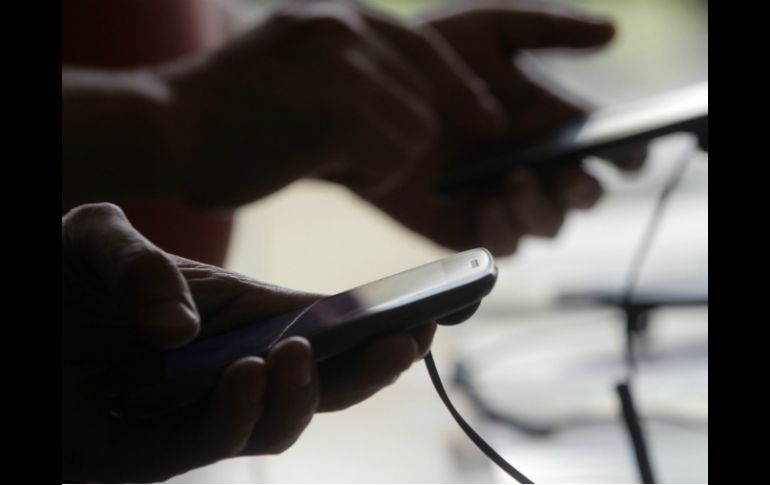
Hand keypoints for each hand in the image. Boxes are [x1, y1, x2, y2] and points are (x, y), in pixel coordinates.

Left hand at [62, 203, 434, 481]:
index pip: (325, 330)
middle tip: (406, 341)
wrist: (9, 314)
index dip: (378, 328)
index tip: (430, 313)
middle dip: (369, 371)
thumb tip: (185, 331)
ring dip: (302, 395)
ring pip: (277, 424)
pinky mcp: (146, 452)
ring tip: (296, 353)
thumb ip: (140, 264)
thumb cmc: (55, 274)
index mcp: (241, 317)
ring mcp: (194, 411)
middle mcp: (231, 368)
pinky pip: (209, 445)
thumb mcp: (97, 238)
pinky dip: (238, 414)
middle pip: (320, 385)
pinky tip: (248, 371)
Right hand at [164, 0, 504, 207]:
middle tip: (339, 145)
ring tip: (314, 150)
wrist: (165, 127)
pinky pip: (392, 158)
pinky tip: (311, 160)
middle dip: (396, 135)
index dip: (460, 87)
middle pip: (424, 98)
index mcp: (337, 17)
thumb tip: (419, 112)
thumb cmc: (227, 115)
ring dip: (378, 158)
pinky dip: (363, 173)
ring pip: (414, 132)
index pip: (424, 48)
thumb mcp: (297, 69)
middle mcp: (347, 29)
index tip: (490, 117)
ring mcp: (345, 65)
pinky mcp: (341, 109)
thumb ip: (355, 76)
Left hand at [347, 0, 645, 255]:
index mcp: (552, 124)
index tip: (629, 151)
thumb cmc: (432, 57)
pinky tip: (487, 205)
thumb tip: (611, 31)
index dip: (629, 154)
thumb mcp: (490, 31)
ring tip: (515, 179)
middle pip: (585, 195)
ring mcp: (501, 199)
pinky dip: (504, 231)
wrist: (367, 93)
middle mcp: (535, 165)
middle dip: (585, 189)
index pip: (608, 149)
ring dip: (543, 209)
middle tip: (569, 171)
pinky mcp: (464, 226)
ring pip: (548, 225)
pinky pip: (502, 244)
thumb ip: (548, 29)